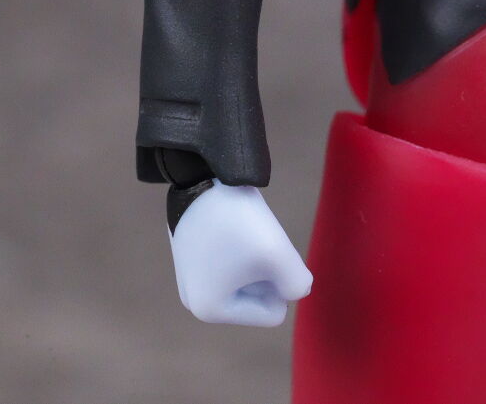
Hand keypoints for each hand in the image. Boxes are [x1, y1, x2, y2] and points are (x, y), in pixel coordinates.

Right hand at [168, 180, 312, 326]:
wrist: (202, 173)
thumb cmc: (237, 220)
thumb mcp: (278, 254)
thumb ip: (297, 283)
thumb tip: (296, 291)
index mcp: (210, 309)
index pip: (273, 312)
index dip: (281, 279)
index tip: (264, 248)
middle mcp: (193, 299)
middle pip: (258, 296)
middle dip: (264, 270)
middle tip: (254, 237)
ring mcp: (188, 276)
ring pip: (246, 277)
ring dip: (253, 257)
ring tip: (241, 229)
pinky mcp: (188, 253)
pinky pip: (229, 262)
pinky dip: (238, 246)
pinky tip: (229, 224)